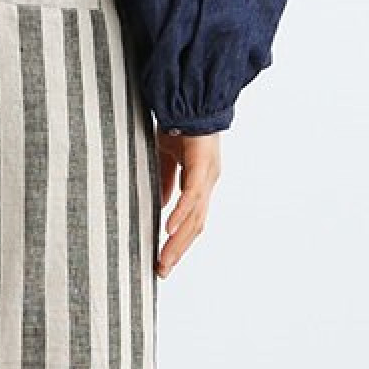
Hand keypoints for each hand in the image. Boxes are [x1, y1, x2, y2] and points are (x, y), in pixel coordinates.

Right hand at [155, 130, 220, 277]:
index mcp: (200, 183)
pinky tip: (169, 229)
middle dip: (177, 251)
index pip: (191, 220)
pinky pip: (191, 195)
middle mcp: (207, 183)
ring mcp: (207, 176)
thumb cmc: (180, 125)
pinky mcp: (201, 165)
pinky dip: (180, 213)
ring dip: (178, 241)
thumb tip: (161, 205)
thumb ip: (165, 181)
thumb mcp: (167, 158)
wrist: (191, 97)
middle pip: (195, 226)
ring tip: (164, 260)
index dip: (179, 242)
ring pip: (194, 216)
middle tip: (162, 271)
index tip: (164, 261)